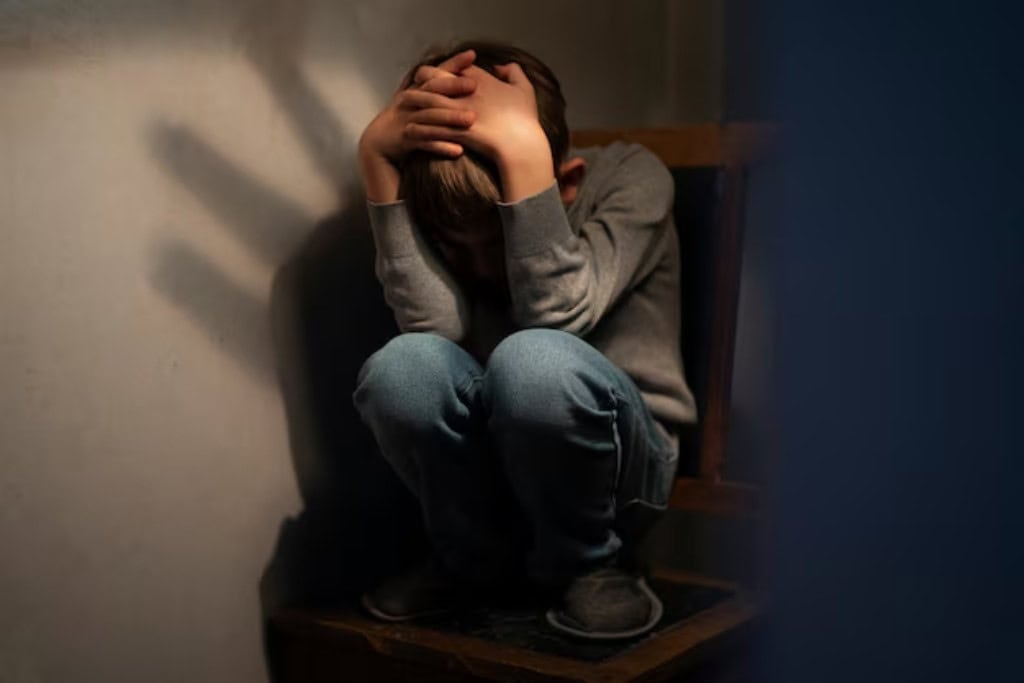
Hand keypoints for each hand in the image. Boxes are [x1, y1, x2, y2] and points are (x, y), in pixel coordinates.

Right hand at [359, 50, 478, 162]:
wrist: (378, 143)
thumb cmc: (404, 119)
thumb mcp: (416, 99)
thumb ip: (434, 88)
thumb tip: (457, 73)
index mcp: (416, 90)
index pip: (435, 72)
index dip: (452, 64)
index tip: (472, 54)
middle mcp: (410, 102)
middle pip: (431, 91)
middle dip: (452, 86)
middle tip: (474, 85)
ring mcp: (406, 120)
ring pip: (430, 117)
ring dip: (450, 118)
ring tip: (472, 119)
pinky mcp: (404, 140)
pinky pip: (425, 142)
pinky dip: (441, 146)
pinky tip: (458, 150)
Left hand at [403, 63, 549, 165]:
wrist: (521, 146)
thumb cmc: (525, 119)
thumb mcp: (524, 89)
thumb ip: (513, 72)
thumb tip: (500, 67)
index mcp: (479, 79)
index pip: (454, 66)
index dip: (444, 67)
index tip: (437, 71)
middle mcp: (465, 91)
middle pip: (435, 76)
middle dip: (424, 78)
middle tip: (415, 81)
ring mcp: (457, 111)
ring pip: (427, 99)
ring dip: (414, 99)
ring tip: (403, 100)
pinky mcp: (453, 131)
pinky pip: (430, 125)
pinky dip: (418, 125)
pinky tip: (409, 128)